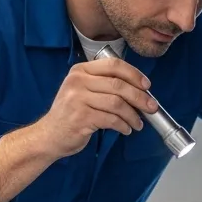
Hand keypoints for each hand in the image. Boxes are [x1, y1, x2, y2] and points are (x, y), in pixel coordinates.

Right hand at [30, 57, 159, 157]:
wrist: (49, 135)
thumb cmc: (71, 114)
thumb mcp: (82, 91)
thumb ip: (104, 85)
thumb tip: (138, 89)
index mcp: (80, 70)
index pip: (113, 65)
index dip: (134, 74)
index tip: (147, 85)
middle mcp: (78, 81)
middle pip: (118, 85)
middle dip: (140, 97)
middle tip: (151, 107)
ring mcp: (78, 99)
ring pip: (117, 103)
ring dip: (133, 115)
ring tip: (137, 123)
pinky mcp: (81, 118)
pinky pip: (111, 120)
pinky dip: (123, 126)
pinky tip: (126, 129)